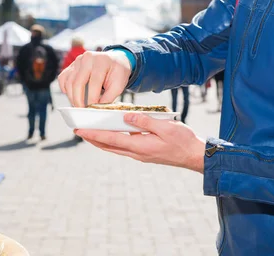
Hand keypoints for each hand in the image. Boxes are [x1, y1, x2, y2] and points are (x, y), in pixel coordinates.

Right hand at [58, 51, 131, 106]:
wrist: (114, 60)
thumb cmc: (117, 72)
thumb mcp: (119, 84)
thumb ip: (108, 97)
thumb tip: (96, 109)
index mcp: (101, 61)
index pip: (94, 83)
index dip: (92, 99)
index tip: (92, 110)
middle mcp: (87, 58)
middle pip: (77, 82)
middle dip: (78, 100)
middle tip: (82, 111)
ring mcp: (77, 60)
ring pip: (68, 82)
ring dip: (72, 97)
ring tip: (78, 106)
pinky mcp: (71, 65)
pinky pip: (63, 78)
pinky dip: (65, 89)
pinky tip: (73, 96)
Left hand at [75, 113, 205, 172]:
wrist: (195, 155)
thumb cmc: (183, 140)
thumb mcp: (165, 127)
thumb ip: (145, 121)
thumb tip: (126, 117)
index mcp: (140, 146)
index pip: (111, 140)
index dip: (94, 134)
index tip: (80, 130)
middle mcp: (137, 153)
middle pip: (108, 146)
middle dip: (92, 139)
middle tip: (78, 131)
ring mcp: (140, 154)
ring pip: (115, 148)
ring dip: (101, 141)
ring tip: (90, 133)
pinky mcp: (145, 153)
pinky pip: (123, 147)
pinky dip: (113, 141)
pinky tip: (112, 134)